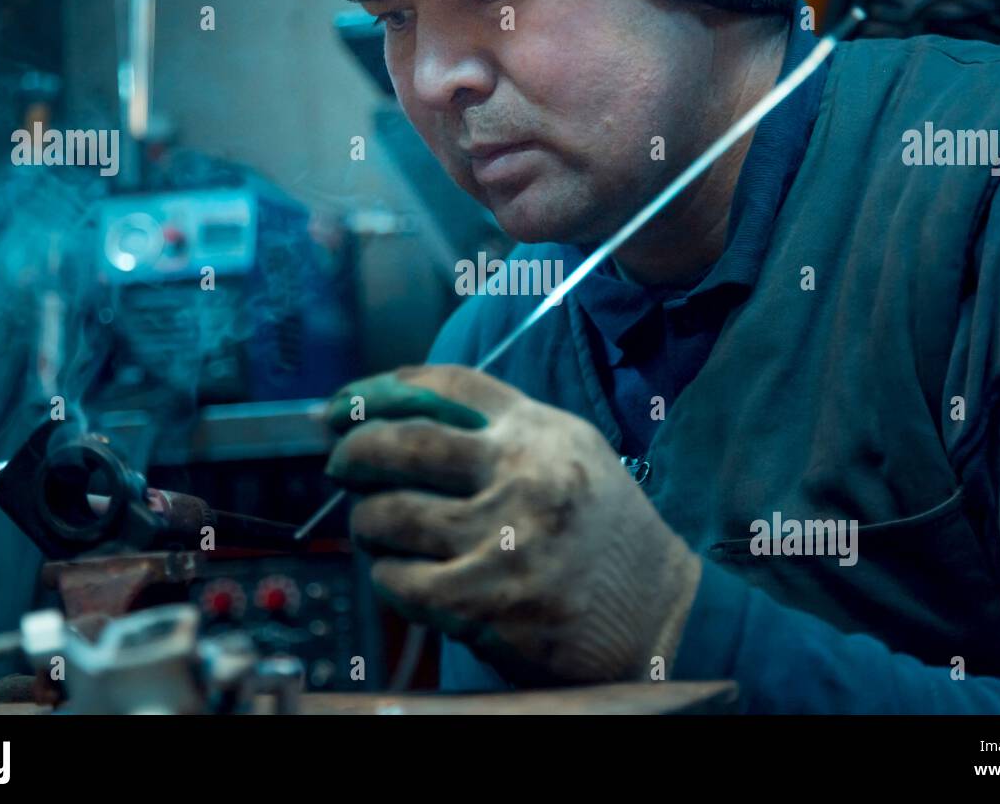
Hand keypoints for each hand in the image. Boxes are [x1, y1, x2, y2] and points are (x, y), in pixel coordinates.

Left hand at [323, 365, 701, 684]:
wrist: (660, 612)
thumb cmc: (604, 533)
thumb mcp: (570, 453)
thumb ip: (500, 430)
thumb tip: (399, 415)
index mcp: (540, 432)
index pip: (445, 388)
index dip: (378, 390)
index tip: (342, 404)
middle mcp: (523, 475)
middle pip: (402, 443)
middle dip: (352, 452)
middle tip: (340, 464)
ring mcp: (506, 539)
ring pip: (389, 514)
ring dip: (366, 522)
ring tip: (373, 527)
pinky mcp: (489, 603)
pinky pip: (399, 581)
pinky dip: (386, 577)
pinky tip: (399, 575)